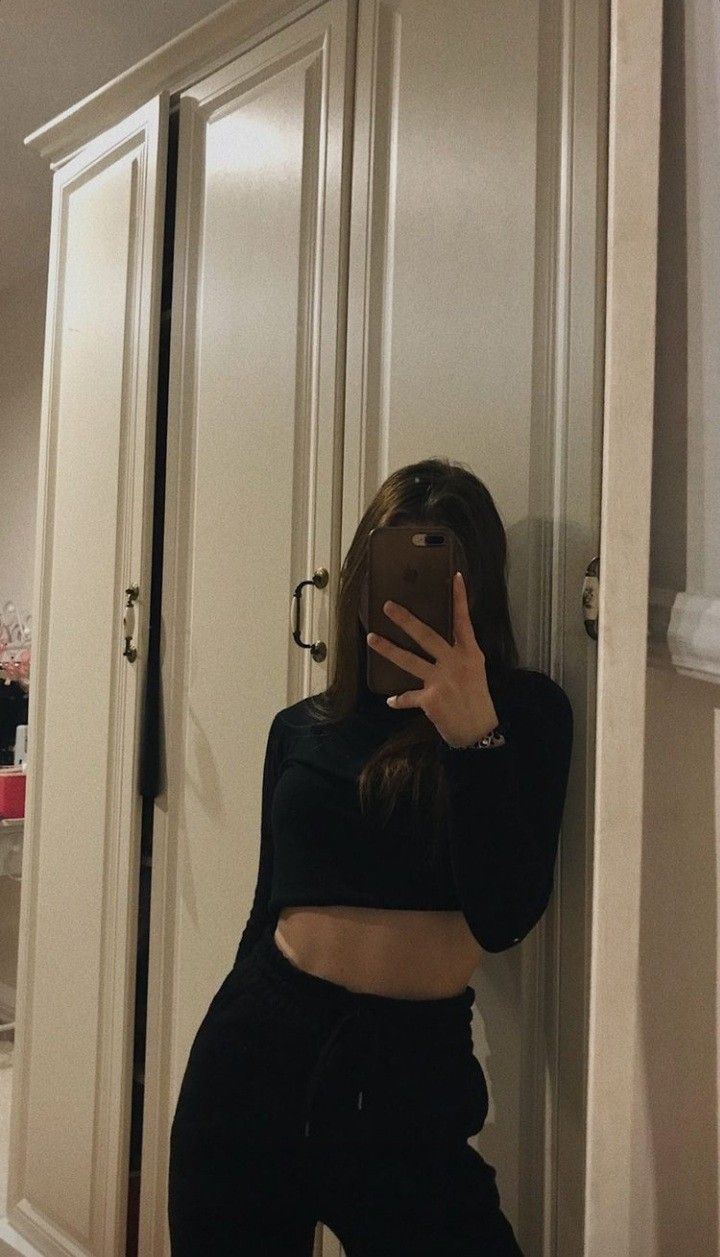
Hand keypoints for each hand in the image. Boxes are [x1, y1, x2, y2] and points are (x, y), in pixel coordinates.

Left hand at [365, 571, 499, 747]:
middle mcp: (455, 663)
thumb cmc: (477, 699)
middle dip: (405, 620)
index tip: (456, 577)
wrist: (478, 731)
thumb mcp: (474, 671)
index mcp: (469, 653)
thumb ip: (458, 655)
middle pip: (426, 636)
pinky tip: (390, 701)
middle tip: (388, 606)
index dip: (460, 599)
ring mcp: (441, 680)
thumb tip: (437, 644)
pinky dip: (399, 700)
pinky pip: (408, 697)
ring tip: (371, 639)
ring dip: (388, 649)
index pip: (464, 621)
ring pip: (409, 660)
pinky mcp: (430, 699)